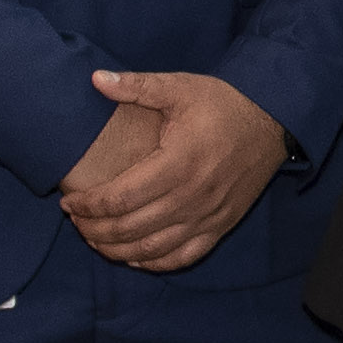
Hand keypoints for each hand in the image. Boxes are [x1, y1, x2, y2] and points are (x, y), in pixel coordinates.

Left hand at [62, 69, 291, 271]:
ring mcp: (209, 215)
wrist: (273, 119)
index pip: (120, 197)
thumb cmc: (223, 103)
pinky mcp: (222, 225)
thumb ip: (136, 86)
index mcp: (178, 162)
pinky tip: (135, 258)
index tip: (69, 202)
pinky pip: (184, 256)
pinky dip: (155, 263)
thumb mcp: (180, 87)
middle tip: (75, 220)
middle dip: (94, 229)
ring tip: (95, 239)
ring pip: (153, 249)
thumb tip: (95, 79)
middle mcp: (192, 196)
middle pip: (130, 228)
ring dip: (117, 250)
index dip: (89, 205)